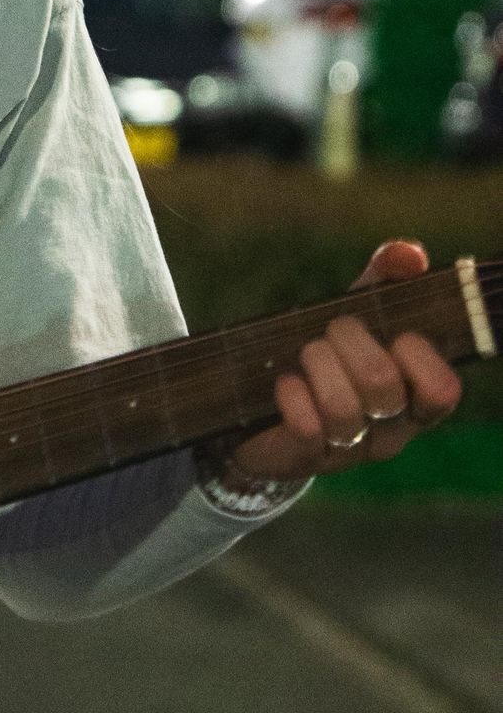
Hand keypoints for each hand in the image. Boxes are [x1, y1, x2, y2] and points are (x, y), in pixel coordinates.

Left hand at [221, 241, 463, 484]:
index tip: (397, 334)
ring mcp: (351, 450)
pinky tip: (285, 382)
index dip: (419, 355)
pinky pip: (306, 426)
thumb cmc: (329, 357)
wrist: (267, 411)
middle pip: (382, 385)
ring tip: (307, 354)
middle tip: (332, 331)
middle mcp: (392, 432)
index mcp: (417, 400)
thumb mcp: (358, 315)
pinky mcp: (308, 458)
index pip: (444, 389)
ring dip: (317, 363)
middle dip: (349, 341)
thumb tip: (408, 254)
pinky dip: (291, 394)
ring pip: (343, 407)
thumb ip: (385, 279)